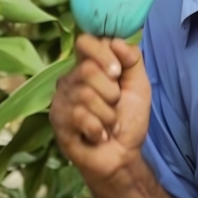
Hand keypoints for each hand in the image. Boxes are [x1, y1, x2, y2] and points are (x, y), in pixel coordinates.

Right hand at [49, 34, 151, 183]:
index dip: (103, 53)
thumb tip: (116, 41)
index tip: (118, 72)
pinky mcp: (58, 122)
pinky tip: (99, 136)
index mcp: (88, 66)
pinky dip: (98, 129)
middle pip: (88, 70)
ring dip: (108, 115)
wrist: (122, 157)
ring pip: (85, 95)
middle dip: (111, 92)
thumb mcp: (139, 85)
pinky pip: (80, 117)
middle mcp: (71, 80)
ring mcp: (61, 100)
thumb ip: (132, 59)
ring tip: (109, 125)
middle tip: (115, 106)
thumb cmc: (128, 120)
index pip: (85, 42)